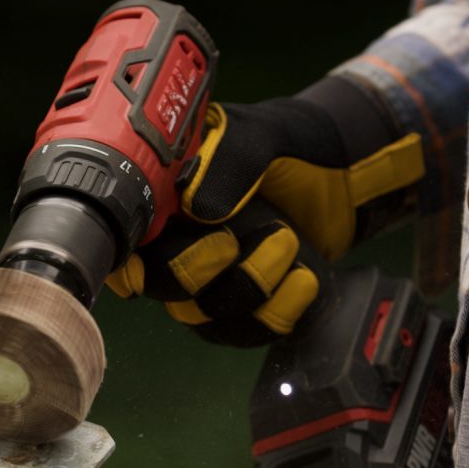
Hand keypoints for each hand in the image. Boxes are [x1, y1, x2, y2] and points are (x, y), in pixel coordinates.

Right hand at [108, 80, 423, 345]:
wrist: (345, 177)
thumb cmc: (293, 147)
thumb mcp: (262, 136)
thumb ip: (228, 160)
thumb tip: (193, 207)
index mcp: (162, 195)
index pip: (123, 237)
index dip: (133, 251)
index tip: (174, 237)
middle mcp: (173, 242)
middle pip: (153, 283)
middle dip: (193, 270)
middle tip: (234, 242)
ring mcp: (207, 280)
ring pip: (199, 315)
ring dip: (249, 285)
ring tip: (289, 242)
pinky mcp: (244, 307)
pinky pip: (242, 332)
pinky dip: (276, 311)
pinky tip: (305, 278)